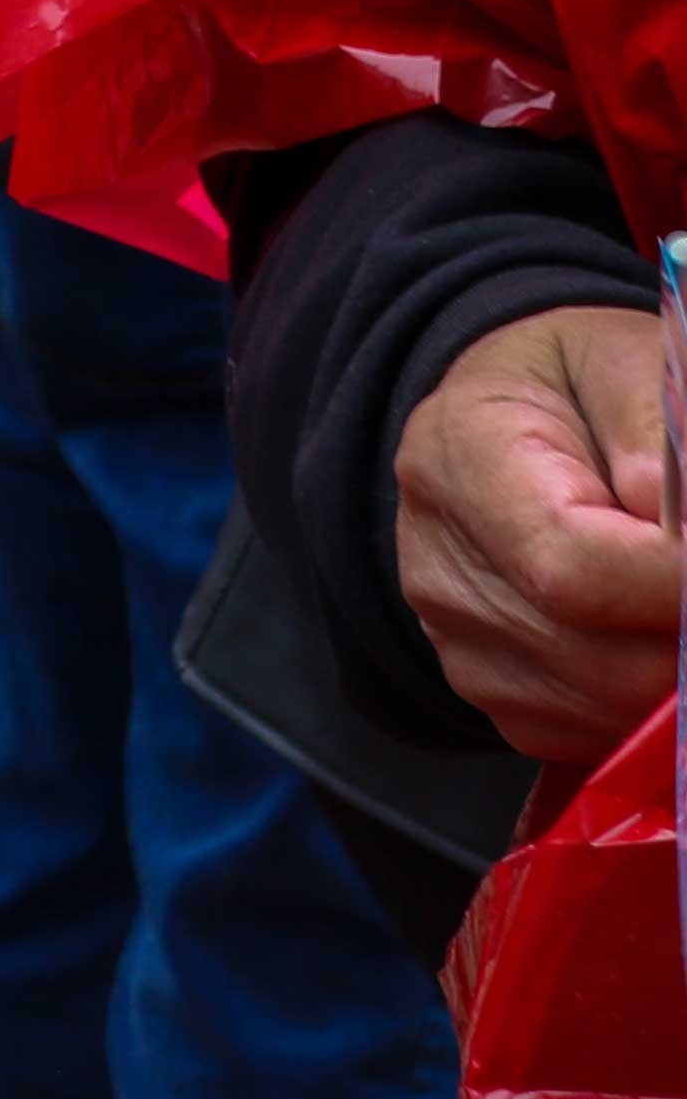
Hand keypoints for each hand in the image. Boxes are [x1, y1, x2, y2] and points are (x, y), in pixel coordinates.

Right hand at [399, 304, 680, 763]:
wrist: (499, 422)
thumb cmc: (575, 386)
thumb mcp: (625, 366)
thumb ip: (657, 434)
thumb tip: (683, 542)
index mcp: (459, 458)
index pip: (572, 567)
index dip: (674, 587)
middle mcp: (437, 565)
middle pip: (598, 658)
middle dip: (686, 637)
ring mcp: (456, 641)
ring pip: (602, 707)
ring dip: (674, 677)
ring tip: (679, 601)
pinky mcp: (489, 693)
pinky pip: (589, 732)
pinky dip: (645, 702)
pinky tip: (652, 633)